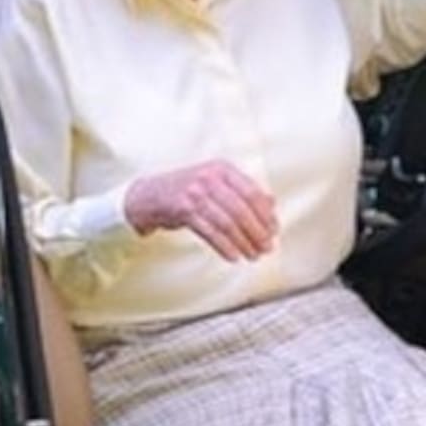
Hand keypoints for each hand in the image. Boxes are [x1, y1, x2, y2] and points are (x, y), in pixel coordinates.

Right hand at [124, 160, 277, 261]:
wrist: (151, 195)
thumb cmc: (189, 189)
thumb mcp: (217, 183)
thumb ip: (244, 190)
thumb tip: (272, 204)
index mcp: (223, 169)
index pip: (252, 192)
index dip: (266, 214)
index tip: (275, 231)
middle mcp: (210, 178)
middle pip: (241, 210)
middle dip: (257, 232)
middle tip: (267, 248)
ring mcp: (195, 193)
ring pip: (227, 223)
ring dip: (243, 243)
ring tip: (253, 256)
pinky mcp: (183, 209)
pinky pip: (210, 232)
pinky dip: (224, 247)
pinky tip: (234, 256)